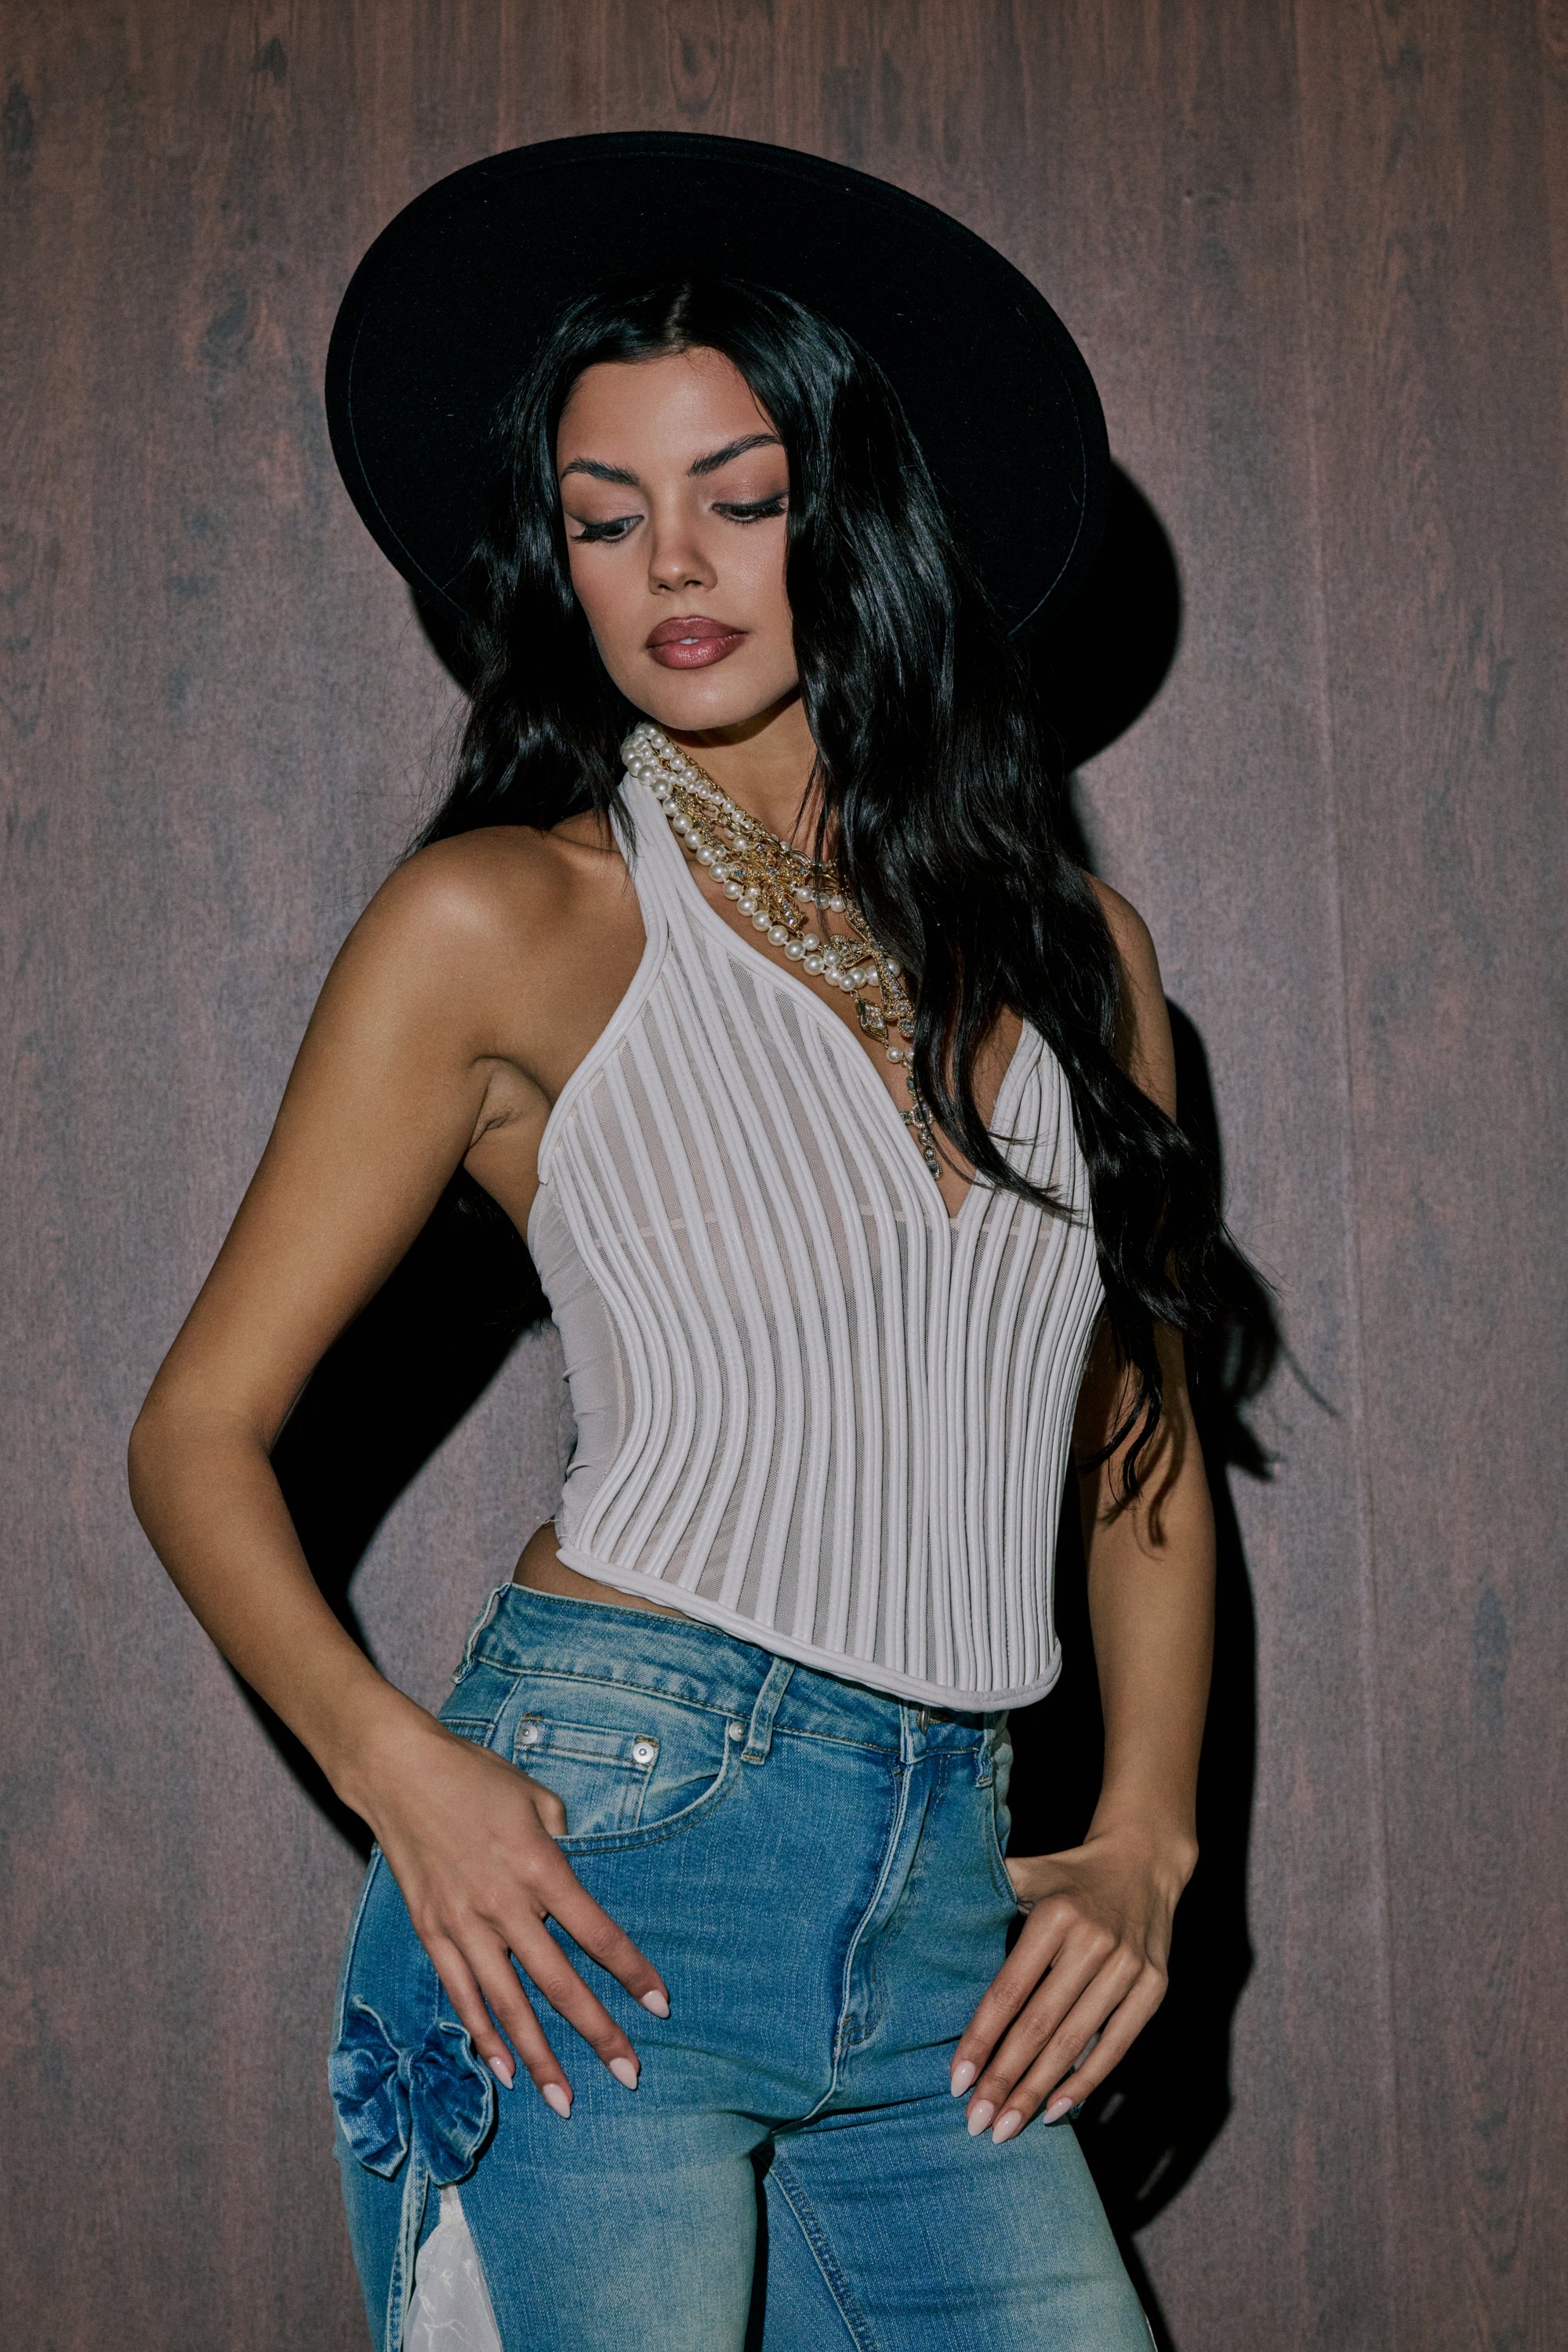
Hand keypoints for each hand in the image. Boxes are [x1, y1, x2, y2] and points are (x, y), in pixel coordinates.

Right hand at [356, 1712, 669, 2117]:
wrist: (400, 1773)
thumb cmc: (475, 1776)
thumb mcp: (535, 1796)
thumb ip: (562, 1838)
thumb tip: (571, 1877)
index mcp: (540, 1867)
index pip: (596, 1933)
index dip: (631, 1972)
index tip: (659, 2005)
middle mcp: (504, 1904)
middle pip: (559, 1982)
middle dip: (597, 2031)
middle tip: (630, 2073)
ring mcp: (464, 1924)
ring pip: (509, 2005)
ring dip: (539, 2057)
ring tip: (565, 2102)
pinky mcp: (433, 1933)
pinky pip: (462, 1995)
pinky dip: (483, 2035)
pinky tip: (502, 2070)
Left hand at [950, 1824, 1191, 2143]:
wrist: (1144, 1861)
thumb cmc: (1068, 1875)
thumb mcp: (1028, 1872)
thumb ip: (985, 1892)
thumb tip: (921, 1913)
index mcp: (1055, 1915)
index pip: (1009, 1991)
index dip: (981, 2039)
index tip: (956, 2083)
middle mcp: (1094, 1941)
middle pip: (1040, 2025)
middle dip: (1005, 2079)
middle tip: (976, 2124)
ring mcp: (1128, 1967)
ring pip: (1075, 2042)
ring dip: (1039, 2092)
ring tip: (1007, 2128)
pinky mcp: (1153, 1987)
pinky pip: (1117, 2045)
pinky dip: (1087, 2082)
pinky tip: (1056, 2111)